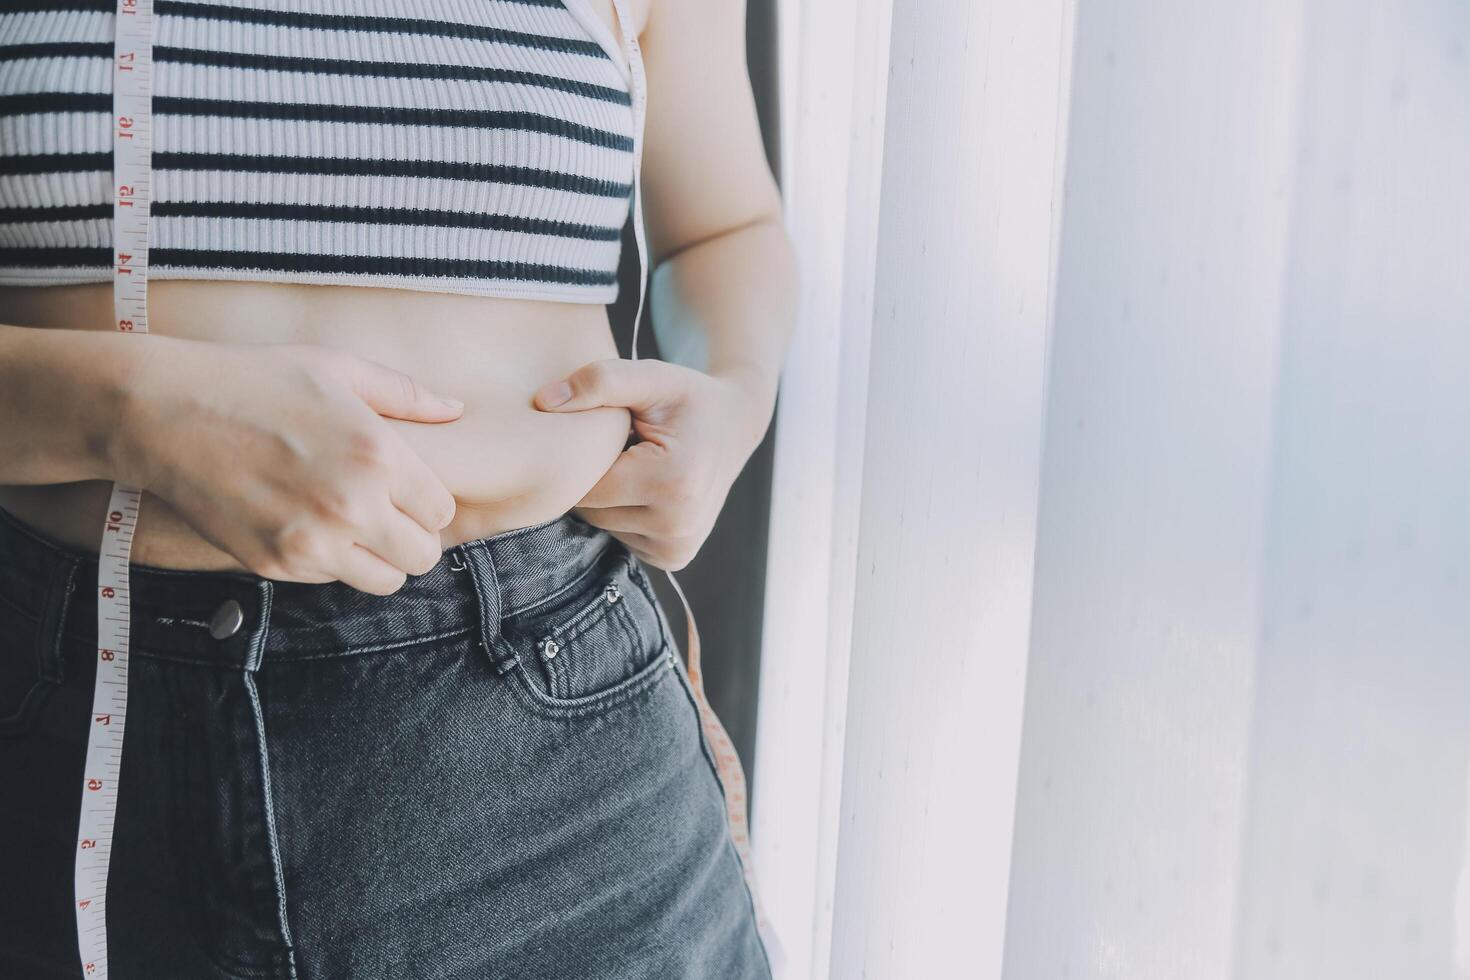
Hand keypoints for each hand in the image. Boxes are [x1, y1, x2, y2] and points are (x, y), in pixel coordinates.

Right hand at [110, 337, 462, 594]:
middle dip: (410, 536)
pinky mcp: (276, 565)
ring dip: (376, 558)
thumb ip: (405, 393)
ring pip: (384, 581)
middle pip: (422, 556)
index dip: (428, 502)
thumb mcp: (337, 369)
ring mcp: (313, 542)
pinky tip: (306, 524)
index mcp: (379, 457)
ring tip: (350, 525)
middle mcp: (353, 506)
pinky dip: (329, 561)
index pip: (442, 513)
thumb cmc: (255, 381)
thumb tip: (456, 409)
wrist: (165, 413)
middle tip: (385, 514)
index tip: (405, 489)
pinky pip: (331, 580)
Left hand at [532, 358, 774, 569]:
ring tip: (637, 463)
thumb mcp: (650, 376)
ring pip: (601, 525)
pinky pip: (620, 535)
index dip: (585, 455)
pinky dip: (623, 511)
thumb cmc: (688, 398)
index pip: (586, 485)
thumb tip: (544, 402)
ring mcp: (676, 548)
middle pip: (590, 510)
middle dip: (595, 476)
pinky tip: (646, 486)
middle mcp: (678, 526)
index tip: (608, 430)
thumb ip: (600, 382)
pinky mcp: (672, 558)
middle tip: (625, 445)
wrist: (735, 427)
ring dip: (607, 496)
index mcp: (674, 483)